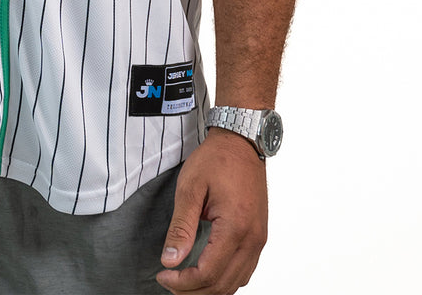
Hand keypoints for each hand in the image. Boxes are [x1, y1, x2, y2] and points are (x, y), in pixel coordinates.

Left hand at [156, 130, 267, 292]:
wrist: (241, 141)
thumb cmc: (216, 159)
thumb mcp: (190, 187)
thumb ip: (181, 227)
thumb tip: (170, 260)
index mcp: (235, 227)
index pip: (208, 273)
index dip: (182, 282)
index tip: (162, 275)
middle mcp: (253, 239)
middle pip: (223, 285)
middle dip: (193, 290)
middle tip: (168, 281)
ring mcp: (259, 239)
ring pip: (236, 283)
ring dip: (209, 288)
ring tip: (184, 280)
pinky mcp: (259, 235)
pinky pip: (244, 270)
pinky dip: (225, 278)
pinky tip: (206, 271)